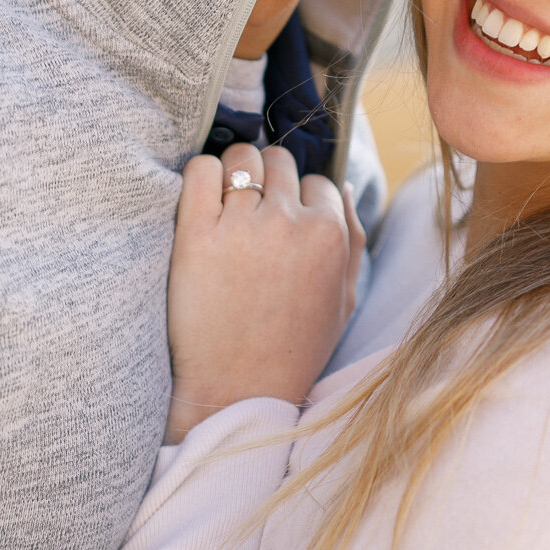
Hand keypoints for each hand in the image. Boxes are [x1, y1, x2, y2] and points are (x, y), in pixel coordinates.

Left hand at [166, 145, 365, 442]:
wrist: (236, 391)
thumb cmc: (292, 350)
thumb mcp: (344, 300)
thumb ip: (353, 241)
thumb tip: (343, 185)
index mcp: (329, 235)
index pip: (317, 181)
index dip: (299, 201)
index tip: (281, 223)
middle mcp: (289, 222)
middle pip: (278, 160)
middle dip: (267, 179)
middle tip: (250, 211)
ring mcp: (241, 225)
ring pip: (240, 158)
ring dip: (233, 175)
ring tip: (223, 208)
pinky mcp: (195, 234)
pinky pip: (199, 169)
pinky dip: (200, 176)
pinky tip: (199, 204)